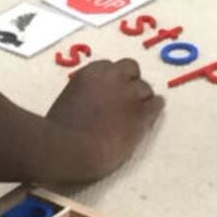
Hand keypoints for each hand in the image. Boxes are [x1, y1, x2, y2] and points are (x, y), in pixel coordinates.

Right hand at [43, 58, 163, 180]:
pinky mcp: (142, 113)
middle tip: (126, 98)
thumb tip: (87, 104)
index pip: (109, 67)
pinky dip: (154, 109)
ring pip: (146, 88)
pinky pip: (157, 104)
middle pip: (131, 69)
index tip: (109, 91)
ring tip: (137, 112)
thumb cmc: (60, 132)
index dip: (111, 80)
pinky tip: (150, 116)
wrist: (71, 149)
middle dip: (129, 81)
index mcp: (90, 73)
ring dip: (141, 98)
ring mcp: (130, 94)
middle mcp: (113, 77)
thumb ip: (82, 95)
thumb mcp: (67, 102)